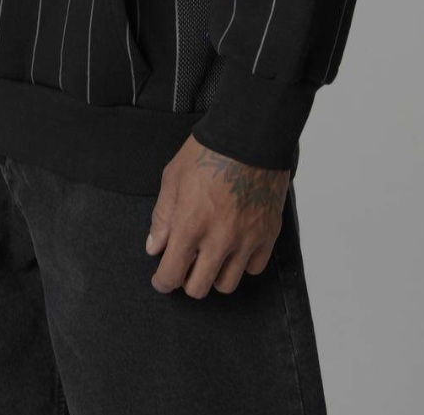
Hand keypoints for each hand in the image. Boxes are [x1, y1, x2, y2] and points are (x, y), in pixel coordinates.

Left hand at [146, 133, 289, 297]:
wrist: (251, 134)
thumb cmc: (209, 151)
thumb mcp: (173, 177)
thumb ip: (162, 216)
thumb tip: (155, 247)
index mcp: (191, 225)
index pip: (171, 275)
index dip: (163, 281)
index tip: (162, 278)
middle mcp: (219, 239)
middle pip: (199, 288)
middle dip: (187, 279)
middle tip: (187, 264)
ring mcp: (246, 239)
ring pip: (227, 284)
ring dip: (215, 274)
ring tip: (212, 254)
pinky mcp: (268, 234)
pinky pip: (254, 268)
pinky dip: (243, 262)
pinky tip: (236, 246)